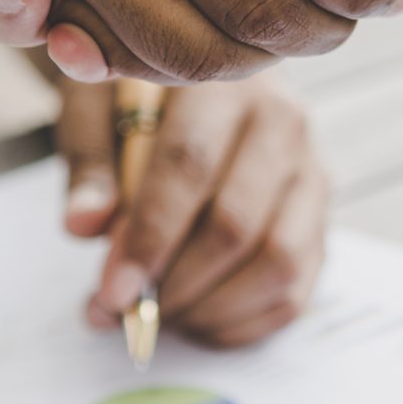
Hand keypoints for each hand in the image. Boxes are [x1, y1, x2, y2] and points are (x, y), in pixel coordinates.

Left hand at [50, 74, 329, 347]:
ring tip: (159, 316)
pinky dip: (241, 323)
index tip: (112, 291)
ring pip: (276, 263)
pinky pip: (294, 289)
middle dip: (175, 285)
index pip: (190, 167)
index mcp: (224, 85)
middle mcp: (282, 126)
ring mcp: (310, 177)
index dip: (148, 238)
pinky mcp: (318, 222)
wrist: (197, 81)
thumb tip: (84, 225)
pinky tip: (194, 321)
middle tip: (126, 312)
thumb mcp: (95, 110)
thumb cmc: (137, 100)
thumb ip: (89, 165)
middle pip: (235, 225)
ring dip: (210, 308)